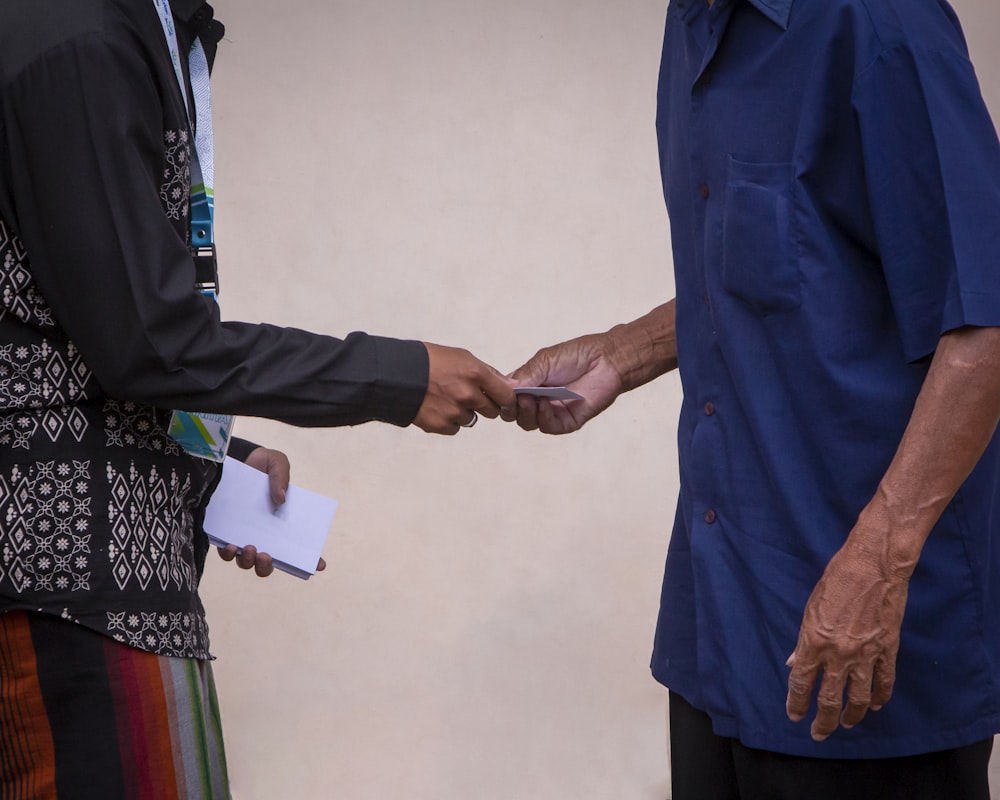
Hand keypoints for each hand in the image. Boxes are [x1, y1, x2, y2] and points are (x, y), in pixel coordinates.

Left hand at [216, 446, 327, 576]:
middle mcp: (264, 534)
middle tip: (266, 554)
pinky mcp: (225, 532)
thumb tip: (280, 499)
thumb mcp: (277, 463)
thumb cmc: (263, 464)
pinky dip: (228, 553)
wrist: (237, 459)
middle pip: (268, 563)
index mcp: (283, 521)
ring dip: (248, 561)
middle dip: (267, 565)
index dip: (311, 559)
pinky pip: (226, 552)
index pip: (298, 546)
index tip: (319, 564)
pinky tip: (230, 545)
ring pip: (246, 561)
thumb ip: (280, 478)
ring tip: (249, 548)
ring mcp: (244, 535)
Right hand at [412, 343, 516, 433]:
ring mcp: (455, 412)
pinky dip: (449, 421)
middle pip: (492, 411)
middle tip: (467, 395)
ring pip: (472, 419)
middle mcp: (468, 395)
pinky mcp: (441, 425)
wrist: (396, 374)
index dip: (507, 400)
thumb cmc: (428, 361)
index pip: (507, 395)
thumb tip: (508, 385)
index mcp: (476, 374)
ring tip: (446, 398)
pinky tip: (437, 407)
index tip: (505, 402)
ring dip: (464, 412)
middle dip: (484, 405)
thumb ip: (487, 373)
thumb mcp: (462, 356)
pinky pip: (455, 428)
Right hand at [505, 332, 624, 433]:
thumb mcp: (544, 360)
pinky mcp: (567, 421)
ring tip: (532, 400)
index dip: (501, 396)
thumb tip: (504, 389)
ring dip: (526, 413)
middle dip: (511, 407)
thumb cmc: (577, 355)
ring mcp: (551, 412)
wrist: (606, 360)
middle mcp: (538, 400)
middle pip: (513, 414)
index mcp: (529, 384)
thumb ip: (525, 375)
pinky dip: (543, 418)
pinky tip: (546, 405)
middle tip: (517, 398)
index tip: (499, 390)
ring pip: (528, 423)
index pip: (506, 396)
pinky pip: (548, 427)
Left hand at [785, 525, 907, 740]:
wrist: (874, 566)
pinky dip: (881, 696)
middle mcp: (839, 653)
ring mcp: (866, 653)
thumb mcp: (811, 608)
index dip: (796, 702)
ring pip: (859, 697)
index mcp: (814, 641)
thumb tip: (794, 662)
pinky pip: (885, 681)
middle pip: (830, 698)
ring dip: (851, 715)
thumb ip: (804, 640)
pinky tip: (876, 705)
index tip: (794, 714)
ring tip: (845, 724)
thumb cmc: (836, 580)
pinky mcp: (888, 649)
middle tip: (818, 733)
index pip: (802, 682)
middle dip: (822, 720)